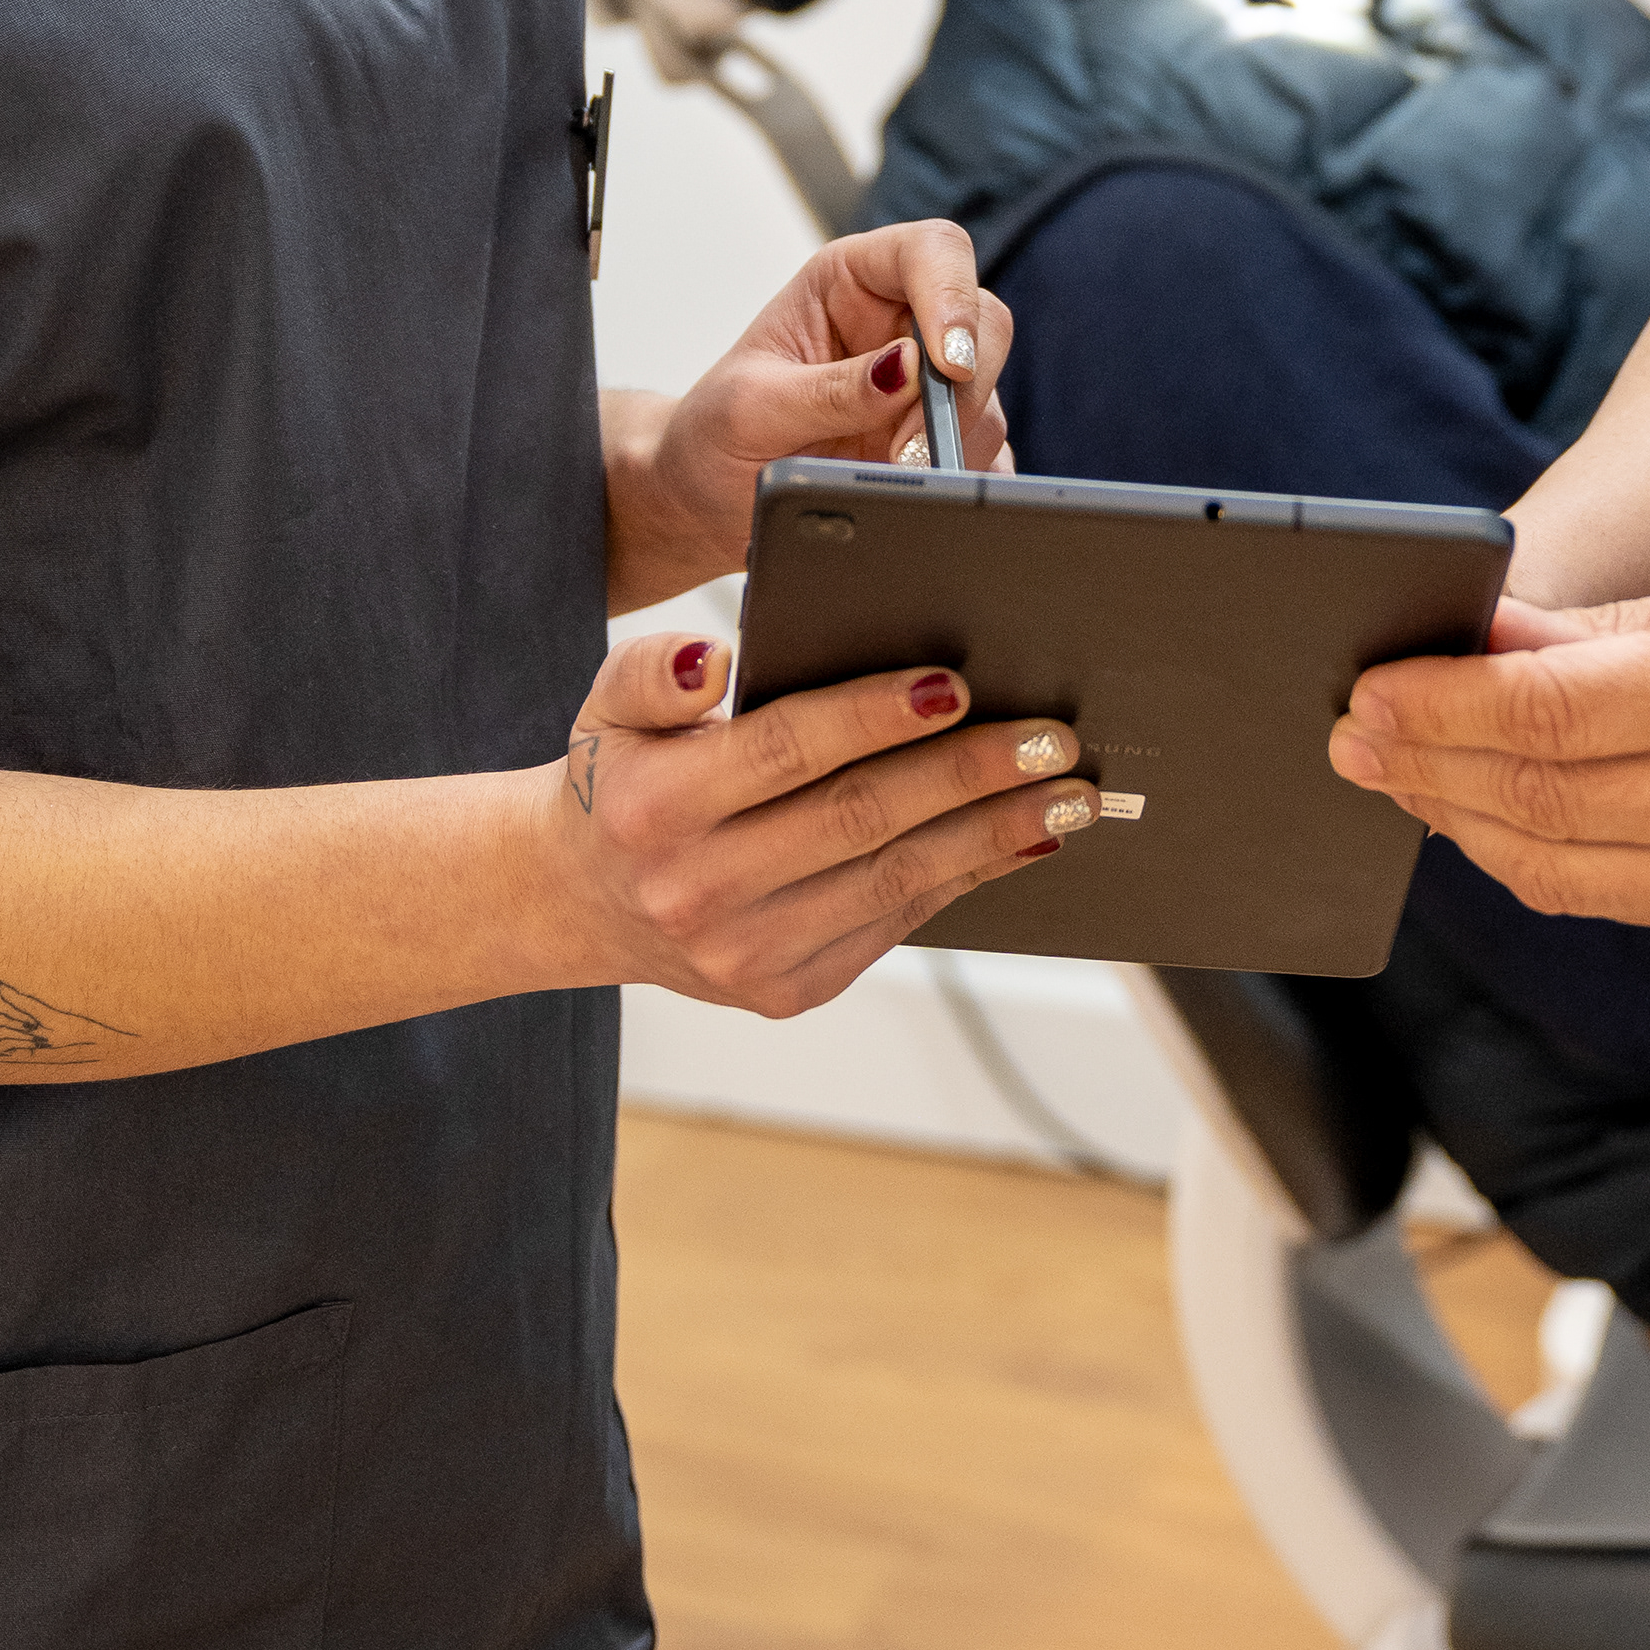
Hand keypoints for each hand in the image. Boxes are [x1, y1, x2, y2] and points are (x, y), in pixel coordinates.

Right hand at [548, 622, 1093, 1013]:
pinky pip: (893, 924)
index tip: (957, 683)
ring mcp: (745, 954)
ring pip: (892, 881)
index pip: (785, 750)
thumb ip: (654, 671)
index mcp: (656, 807)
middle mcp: (699, 889)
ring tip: (1067, 795)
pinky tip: (1021, 840)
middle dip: (967, 774)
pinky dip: (964, 877)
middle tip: (1050, 736)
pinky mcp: (786, 990)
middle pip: (859, 819)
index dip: (874, 716)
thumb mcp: (609, 708)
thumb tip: (712, 659)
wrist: (582, 900)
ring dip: (992, 834)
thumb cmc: (623, 779)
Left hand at [607, 219, 1014, 606]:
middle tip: (907, 449)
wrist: (704, 502)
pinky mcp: (936, 445)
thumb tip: (911, 371)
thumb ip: (829, 390)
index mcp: (850, 281)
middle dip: (956, 392)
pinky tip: (915, 496)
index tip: (946, 364)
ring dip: (951, 445)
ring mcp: (923, 387)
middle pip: (982, 323)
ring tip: (886, 476)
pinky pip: (986, 456)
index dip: (953, 295)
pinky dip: (962, 479)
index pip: (931, 251)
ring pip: (985, 397)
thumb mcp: (751, 409)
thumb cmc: (712, 436)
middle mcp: (897, 323)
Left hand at [1328, 571, 1649, 956]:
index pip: (1546, 714)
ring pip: (1565, 877)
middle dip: (1423, 772)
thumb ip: (1619, 631)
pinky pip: (1627, 908)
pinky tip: (1504, 828)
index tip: (1363, 690)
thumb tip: (1484, 640)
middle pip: (1536, 805)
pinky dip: (1546, 869)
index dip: (1435, 709)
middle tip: (1352, 739)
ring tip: (1408, 782)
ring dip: (1466, 830)